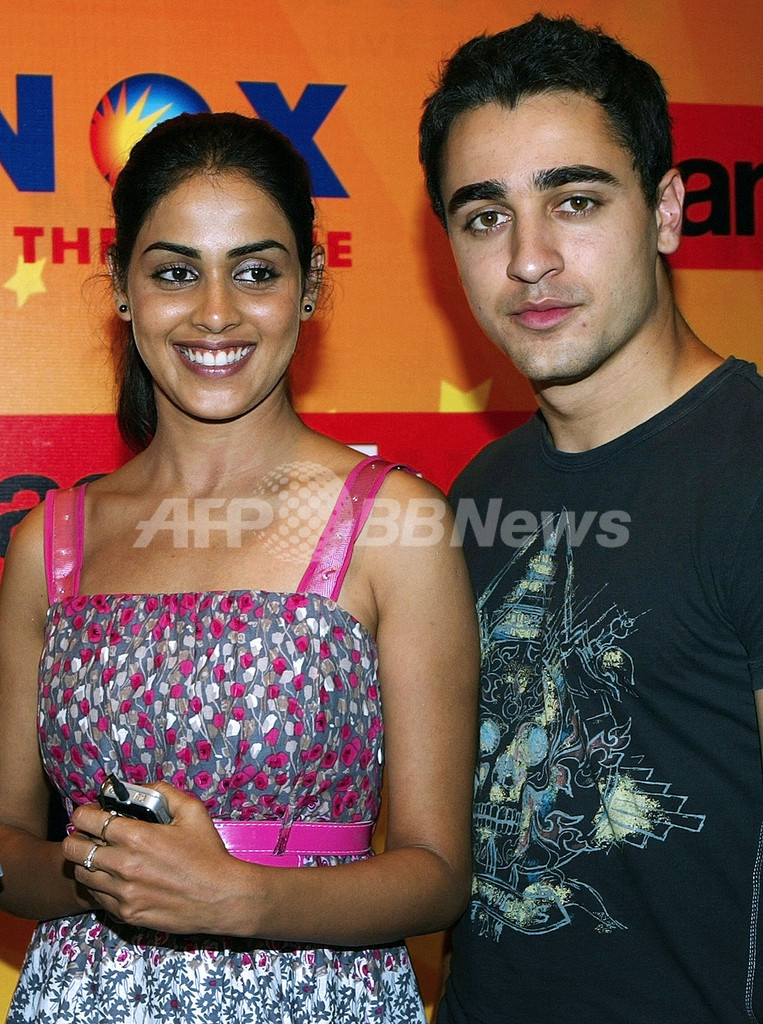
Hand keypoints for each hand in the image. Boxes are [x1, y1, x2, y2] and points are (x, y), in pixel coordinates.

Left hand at [62, 782, 238, 933]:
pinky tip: (118, 879)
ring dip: (88, 863)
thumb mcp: (192, 811)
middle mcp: (123, 865)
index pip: (85, 820)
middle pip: (73, 849)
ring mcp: (122, 893)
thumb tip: (139, 789)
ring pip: (81, 874)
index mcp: (136, 836)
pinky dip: (101, 886)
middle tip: (91, 836)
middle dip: (78, 838)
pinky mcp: (126, 914)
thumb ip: (162, 792)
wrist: (222, 897)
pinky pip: (97, 897)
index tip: (91, 814)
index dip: (84, 814)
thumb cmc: (208, 853)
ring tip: (104, 858)